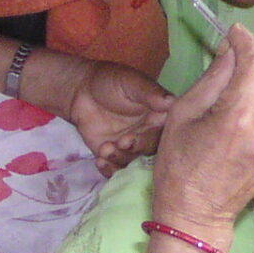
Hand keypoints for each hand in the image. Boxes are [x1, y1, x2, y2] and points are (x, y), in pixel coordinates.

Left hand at [46, 58, 174, 170]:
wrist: (81, 91)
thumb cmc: (111, 81)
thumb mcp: (132, 83)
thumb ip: (150, 93)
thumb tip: (172, 101)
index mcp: (160, 118)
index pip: (166, 135)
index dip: (153, 139)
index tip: (133, 137)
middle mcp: (150, 135)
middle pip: (151, 152)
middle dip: (136, 150)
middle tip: (120, 142)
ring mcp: (133, 148)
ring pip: (134, 164)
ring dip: (120, 160)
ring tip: (105, 149)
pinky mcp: (116, 156)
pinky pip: (117, 170)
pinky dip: (109, 171)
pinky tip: (100, 160)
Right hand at [149, 26, 253, 240]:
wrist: (196, 215)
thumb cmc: (178, 165)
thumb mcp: (183, 114)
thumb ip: (213, 78)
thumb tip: (230, 49)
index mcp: (236, 120)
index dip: (247, 42)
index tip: (235, 31)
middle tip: (239, 48)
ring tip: (244, 69)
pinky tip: (250, 96)